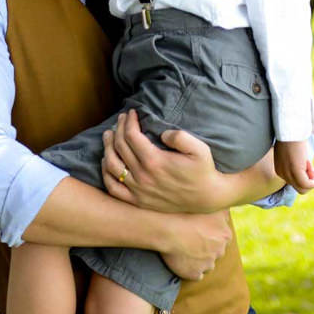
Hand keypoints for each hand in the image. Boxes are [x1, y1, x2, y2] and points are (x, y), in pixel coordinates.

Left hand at [101, 110, 226, 213]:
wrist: (207, 198)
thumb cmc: (204, 170)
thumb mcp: (200, 149)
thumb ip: (180, 137)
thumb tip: (162, 133)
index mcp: (155, 161)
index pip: (131, 136)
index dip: (129, 121)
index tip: (132, 112)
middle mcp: (143, 176)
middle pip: (120, 147)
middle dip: (118, 128)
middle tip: (121, 119)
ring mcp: (139, 190)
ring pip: (112, 166)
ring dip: (107, 147)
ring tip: (109, 135)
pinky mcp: (138, 201)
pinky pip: (114, 188)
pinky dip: (106, 173)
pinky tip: (107, 161)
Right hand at [159, 210, 230, 280]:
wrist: (167, 229)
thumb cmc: (186, 213)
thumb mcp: (210, 205)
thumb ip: (223, 208)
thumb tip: (228, 208)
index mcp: (225, 235)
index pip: (223, 238)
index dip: (211, 233)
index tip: (200, 230)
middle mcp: (219, 251)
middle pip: (216, 252)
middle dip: (207, 247)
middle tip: (192, 239)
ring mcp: (207, 264)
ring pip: (207, 264)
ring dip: (199, 260)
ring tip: (185, 250)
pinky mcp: (195, 273)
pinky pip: (196, 274)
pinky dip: (191, 269)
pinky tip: (183, 261)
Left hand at [274, 139, 313, 193]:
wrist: (290, 128)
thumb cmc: (292, 135)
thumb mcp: (291, 151)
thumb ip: (294, 160)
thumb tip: (304, 164)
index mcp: (279, 169)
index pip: (294, 182)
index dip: (304, 174)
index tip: (305, 161)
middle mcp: (281, 173)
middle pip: (299, 187)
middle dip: (308, 178)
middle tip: (308, 164)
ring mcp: (287, 173)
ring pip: (303, 189)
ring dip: (312, 180)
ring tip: (310, 165)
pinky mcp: (295, 171)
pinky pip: (307, 185)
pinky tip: (310, 165)